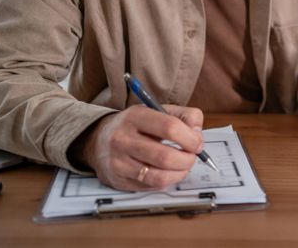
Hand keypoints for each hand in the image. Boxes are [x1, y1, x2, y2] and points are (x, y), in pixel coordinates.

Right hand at [70, 104, 203, 190]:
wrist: (99, 139)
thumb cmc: (136, 125)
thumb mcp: (159, 110)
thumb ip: (186, 116)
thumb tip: (198, 135)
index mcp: (135, 116)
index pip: (170, 128)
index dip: (190, 138)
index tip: (197, 143)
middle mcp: (123, 139)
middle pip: (165, 157)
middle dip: (187, 160)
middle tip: (192, 157)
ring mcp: (118, 162)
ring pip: (159, 177)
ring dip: (179, 174)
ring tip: (183, 166)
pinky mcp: (119, 180)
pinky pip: (151, 187)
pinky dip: (167, 181)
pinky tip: (168, 172)